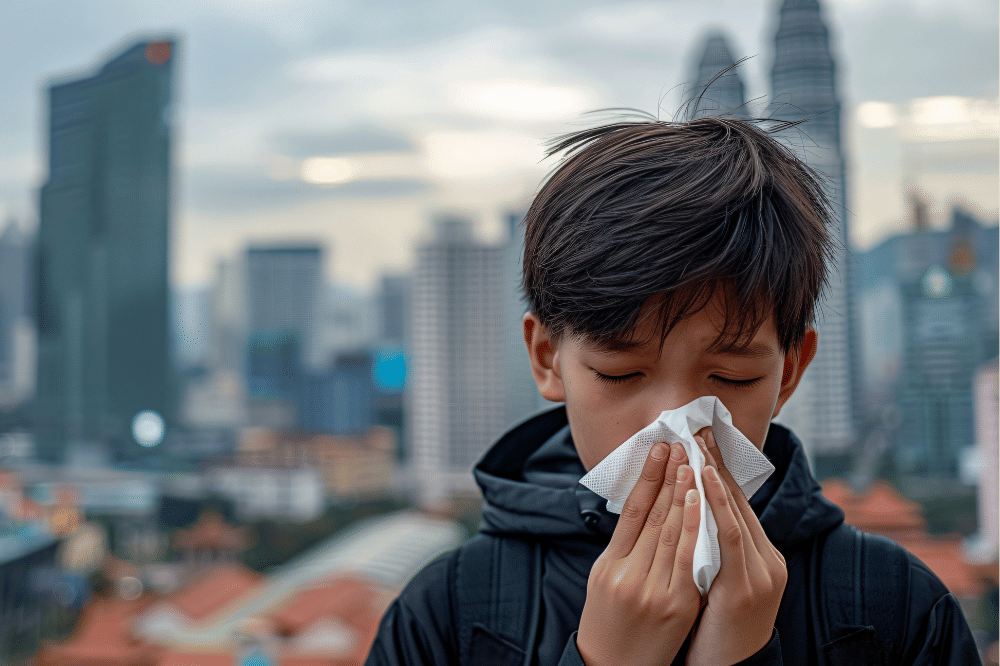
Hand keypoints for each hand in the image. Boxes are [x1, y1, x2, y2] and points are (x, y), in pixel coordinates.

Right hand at [577, 441, 702, 665]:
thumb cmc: (610, 622)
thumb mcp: (605, 580)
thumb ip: (624, 547)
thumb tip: (645, 508)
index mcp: (609, 564)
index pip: (631, 510)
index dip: (647, 476)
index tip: (659, 448)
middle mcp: (627, 574)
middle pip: (653, 515)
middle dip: (670, 476)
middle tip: (682, 445)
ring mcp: (652, 590)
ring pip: (671, 531)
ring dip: (685, 493)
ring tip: (694, 463)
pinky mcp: (676, 605)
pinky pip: (689, 560)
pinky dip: (695, 528)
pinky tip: (701, 504)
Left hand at [685, 429, 786, 665]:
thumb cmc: (714, 630)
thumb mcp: (716, 583)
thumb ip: (711, 550)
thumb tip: (689, 512)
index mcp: (761, 558)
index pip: (738, 504)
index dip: (719, 470)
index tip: (701, 439)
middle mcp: (768, 561)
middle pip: (739, 501)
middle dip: (717, 463)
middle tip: (698, 427)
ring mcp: (761, 574)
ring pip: (735, 513)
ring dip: (715, 475)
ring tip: (699, 445)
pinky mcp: (747, 588)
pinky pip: (730, 537)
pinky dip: (718, 506)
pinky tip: (704, 480)